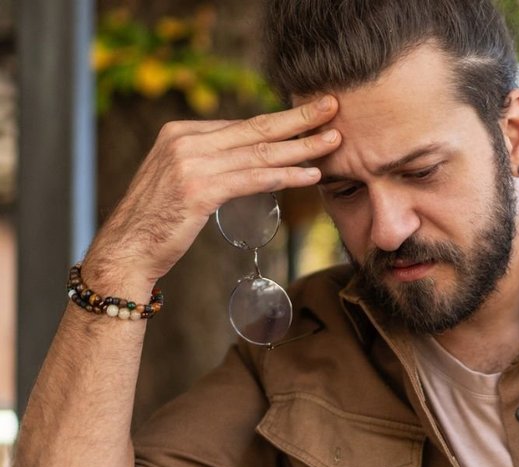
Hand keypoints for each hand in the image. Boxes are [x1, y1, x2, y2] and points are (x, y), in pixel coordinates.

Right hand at [85, 96, 341, 286]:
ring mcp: (190, 163)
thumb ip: (208, 162)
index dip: (279, 121)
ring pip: (259, 152)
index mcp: (180, 132)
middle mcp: (184, 141)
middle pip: (255, 128)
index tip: (310, 115)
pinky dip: (285, 177)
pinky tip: (310, 176)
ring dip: (301, 147)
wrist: (126, 249)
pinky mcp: (199, 190)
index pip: (241, 125)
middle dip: (298, 118)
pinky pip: (253, 180)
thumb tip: (247, 158)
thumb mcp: (181, 178)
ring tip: (332, 142)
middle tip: (332, 107)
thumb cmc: (158, 220)